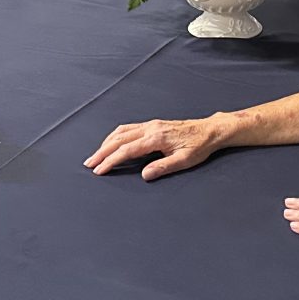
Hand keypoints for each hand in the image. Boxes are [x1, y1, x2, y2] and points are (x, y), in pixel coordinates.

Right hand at [85, 117, 222, 180]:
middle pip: (119, 139)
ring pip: (121, 131)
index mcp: (156, 138)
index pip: (127, 150)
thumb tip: (145, 175)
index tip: (99, 170)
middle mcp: (150, 128)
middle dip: (102, 152)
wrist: (209, 130)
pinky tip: (111, 142)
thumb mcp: (184, 160)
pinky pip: (128, 127)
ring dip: (106, 143)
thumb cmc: (199, 146)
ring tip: (96, 155)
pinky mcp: (152, 124)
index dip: (111, 160)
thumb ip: (163, 167)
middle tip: (89, 164)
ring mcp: (150, 124)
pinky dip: (115, 135)